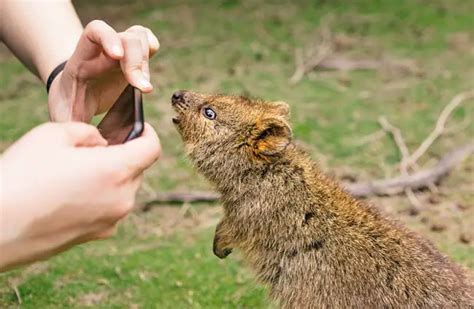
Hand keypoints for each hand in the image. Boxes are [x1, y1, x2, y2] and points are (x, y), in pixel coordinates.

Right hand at [0, 122, 159, 270]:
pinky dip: (101, 196)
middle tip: (96, 147)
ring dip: (111, 176)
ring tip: (77, 171)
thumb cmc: (22, 175)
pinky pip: (109, 208)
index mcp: (117, 170)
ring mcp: (111, 221)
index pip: (152, 148)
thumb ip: (88, 132)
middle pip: (137, 169)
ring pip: (123, 189)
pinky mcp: (97, 235)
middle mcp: (122, 199)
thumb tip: (102, 143)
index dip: (148, 133)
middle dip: (124, 154)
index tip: (139, 127)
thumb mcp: (53, 134)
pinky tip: (70, 193)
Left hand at [48, 20, 159, 121]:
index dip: (108, 38)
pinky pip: (148, 41)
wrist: (71, 95)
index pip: (96, 32)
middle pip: (127, 38)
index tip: (117, 56)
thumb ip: (73, 127)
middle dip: (137, 62)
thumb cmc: (68, 106)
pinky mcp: (133, 57)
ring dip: (146, 62)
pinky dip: (153, 49)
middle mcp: (104, 50)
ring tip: (144, 88)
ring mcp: (121, 51)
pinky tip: (148, 72)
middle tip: (143, 89)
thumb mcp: (64, 116)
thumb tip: (91, 143)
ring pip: (140, 38)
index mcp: (83, 59)